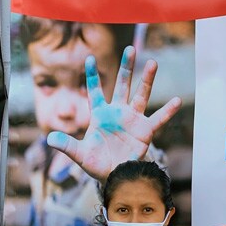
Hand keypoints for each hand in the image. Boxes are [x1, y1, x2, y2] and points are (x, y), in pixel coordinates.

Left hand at [47, 47, 181, 181]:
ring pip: (141, 95)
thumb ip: (66, 145)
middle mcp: (118, 113)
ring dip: (147, 80)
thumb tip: (49, 138)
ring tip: (153, 62)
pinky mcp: (145, 131)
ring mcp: (133, 120)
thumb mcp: (80, 154)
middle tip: (130, 49)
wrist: (116, 176)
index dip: (92, 76)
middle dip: (126, 67)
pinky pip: (158, 119)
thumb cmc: (98, 163)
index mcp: (100, 115)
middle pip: (123, 85)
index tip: (89, 58)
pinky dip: (167, 111)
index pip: (95, 91)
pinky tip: (177, 100)